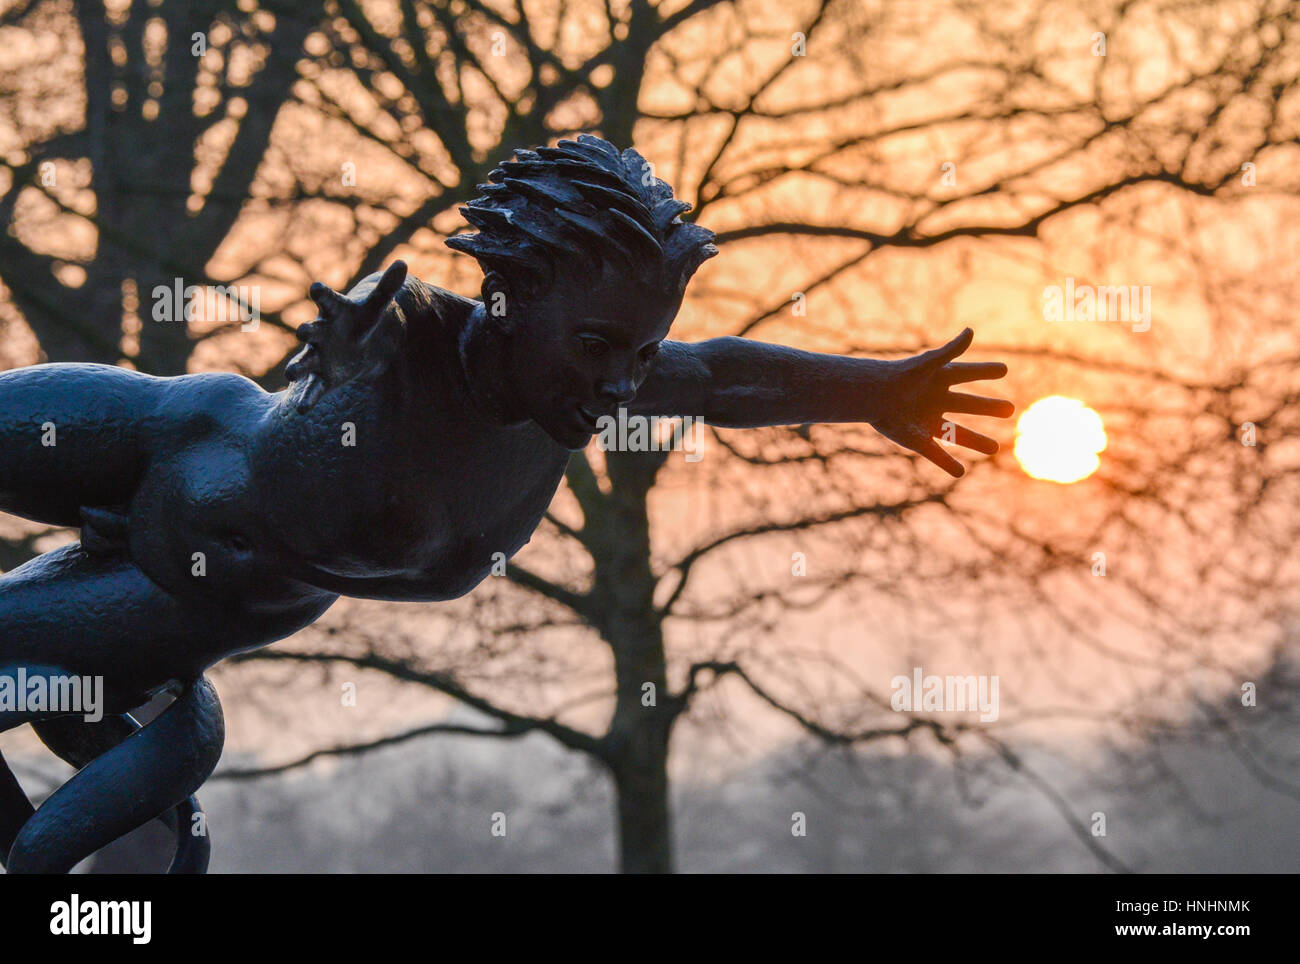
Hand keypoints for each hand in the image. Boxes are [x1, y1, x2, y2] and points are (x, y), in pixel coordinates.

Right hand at [285, 260, 408, 413]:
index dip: (322, 293)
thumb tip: (403, 263)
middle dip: (307, 331)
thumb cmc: (363, 320)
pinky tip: (301, 409)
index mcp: (332, 311)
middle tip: (303, 332)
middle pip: (311, 331)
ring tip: (292, 374)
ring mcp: (317, 355)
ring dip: (298, 367)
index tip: (317, 287)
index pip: (326, 299)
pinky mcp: (321, 378)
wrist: (359, 343)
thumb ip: (386, 287)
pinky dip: (306, 397)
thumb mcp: (377, 306)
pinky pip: (312, 388)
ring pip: (304, 361)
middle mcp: (320, 333)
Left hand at [869, 328, 1013, 476]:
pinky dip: (947, 464)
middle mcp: (936, 400)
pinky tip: (960, 472)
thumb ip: (950, 351)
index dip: (985, 371)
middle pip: (968, 404)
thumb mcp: (928, 364)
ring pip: (957, 433)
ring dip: (976, 441)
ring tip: (994, 448)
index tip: (1003, 369)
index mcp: (939, 379)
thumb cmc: (899, 376)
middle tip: (1010, 409)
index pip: (967, 373)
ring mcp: (928, 420)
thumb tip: (970, 331)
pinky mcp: (917, 439)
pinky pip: (935, 454)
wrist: (871, 396)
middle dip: (988, 407)